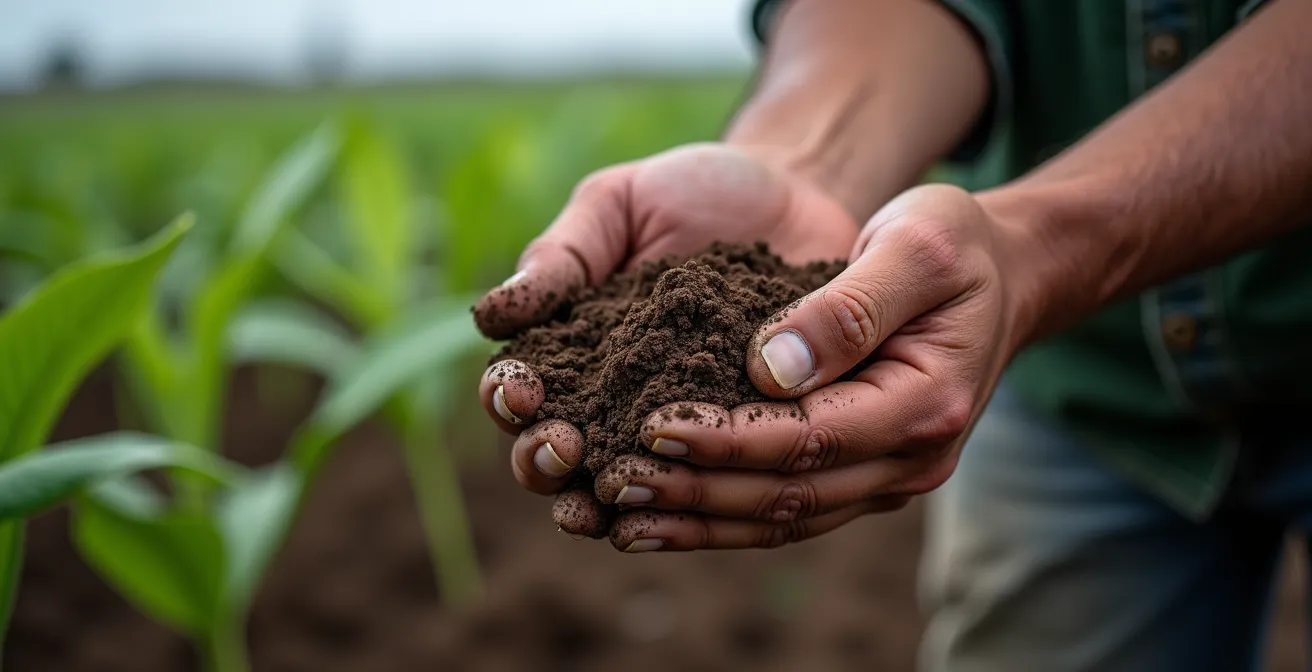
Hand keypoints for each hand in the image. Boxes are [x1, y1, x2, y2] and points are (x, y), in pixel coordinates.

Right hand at [473, 143, 860, 527]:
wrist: (800, 196)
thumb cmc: (696, 194)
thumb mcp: (619, 205)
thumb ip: (560, 257)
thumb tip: (489, 315)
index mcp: (570, 348)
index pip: (517, 388)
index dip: (508, 397)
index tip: (523, 388)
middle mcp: (611, 400)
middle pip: (551, 455)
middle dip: (541, 461)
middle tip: (562, 447)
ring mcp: (673, 429)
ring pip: (617, 487)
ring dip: (597, 502)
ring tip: (598, 505)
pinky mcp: (735, 442)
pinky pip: (702, 488)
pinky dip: (681, 508)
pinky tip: (676, 512)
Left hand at [586, 184, 1031, 551]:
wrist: (1003, 272)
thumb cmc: (956, 243)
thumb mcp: (917, 246)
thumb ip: (848, 307)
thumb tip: (770, 368)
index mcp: (925, 404)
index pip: (808, 438)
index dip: (725, 439)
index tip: (650, 427)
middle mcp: (911, 460)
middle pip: (788, 494)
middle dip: (696, 491)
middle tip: (613, 481)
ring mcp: (889, 477)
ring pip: (783, 519)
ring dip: (700, 521)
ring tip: (619, 518)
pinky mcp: (864, 475)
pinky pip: (788, 510)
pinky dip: (724, 520)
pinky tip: (664, 518)